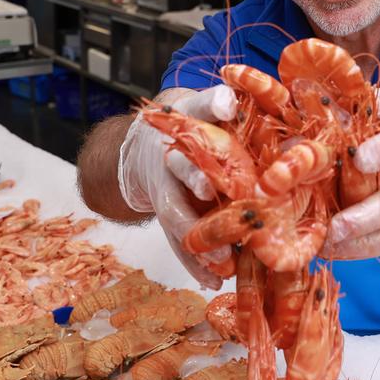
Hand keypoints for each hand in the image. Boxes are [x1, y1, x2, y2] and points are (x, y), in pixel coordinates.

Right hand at [118, 85, 237, 287]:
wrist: (149, 145)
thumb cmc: (191, 125)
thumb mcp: (203, 106)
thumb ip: (217, 102)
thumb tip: (230, 98)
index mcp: (185, 124)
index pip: (199, 109)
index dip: (213, 107)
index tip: (227, 106)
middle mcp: (172, 158)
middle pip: (182, 169)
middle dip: (197, 180)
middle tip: (212, 191)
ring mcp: (167, 191)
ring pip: (178, 215)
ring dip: (198, 238)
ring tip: (223, 261)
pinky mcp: (171, 218)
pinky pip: (180, 242)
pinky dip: (196, 263)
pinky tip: (214, 281)